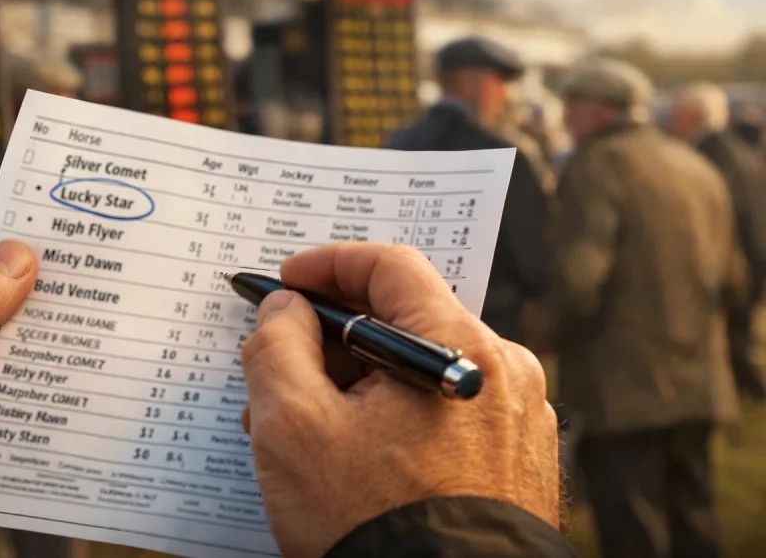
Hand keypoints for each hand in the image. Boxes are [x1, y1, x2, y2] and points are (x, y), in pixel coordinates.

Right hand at [240, 243, 558, 557]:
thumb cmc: (372, 526)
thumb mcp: (294, 425)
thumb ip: (278, 346)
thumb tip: (287, 310)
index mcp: (460, 350)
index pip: (392, 267)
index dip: (329, 264)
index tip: (288, 281)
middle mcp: (500, 375)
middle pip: (404, 321)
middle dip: (331, 338)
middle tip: (278, 358)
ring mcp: (513, 420)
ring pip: (416, 371)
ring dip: (353, 383)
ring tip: (297, 422)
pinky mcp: (512, 460)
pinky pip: (439, 411)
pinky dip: (389, 415)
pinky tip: (344, 451)